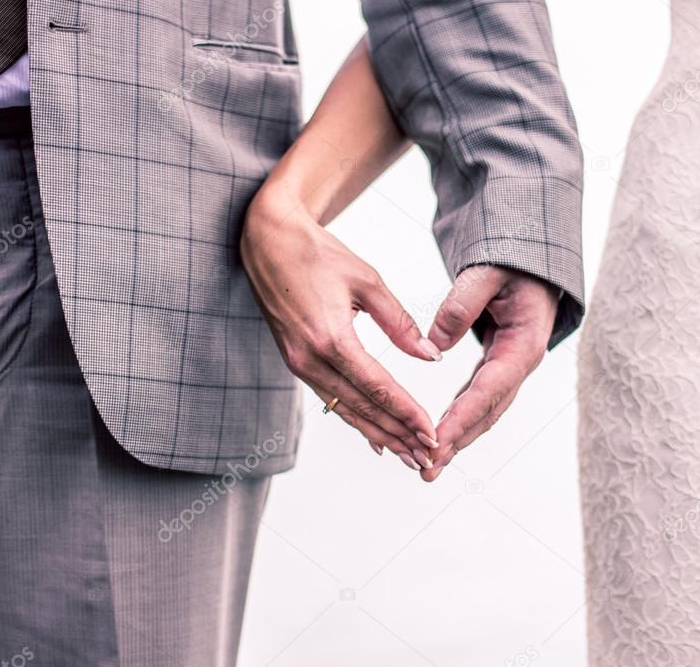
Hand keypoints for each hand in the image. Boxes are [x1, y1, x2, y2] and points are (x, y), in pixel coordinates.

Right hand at [241, 195, 441, 470]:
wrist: (268, 243)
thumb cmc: (319, 254)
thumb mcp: (368, 281)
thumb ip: (399, 322)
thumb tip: (430, 356)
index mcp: (331, 338)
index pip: (377, 387)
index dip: (406, 413)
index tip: (431, 433)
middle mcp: (311, 358)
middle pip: (362, 408)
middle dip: (397, 434)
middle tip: (427, 457)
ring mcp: (300, 364)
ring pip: (345, 409)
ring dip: (379, 434)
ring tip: (408, 455)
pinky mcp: (297, 362)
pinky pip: (331, 400)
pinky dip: (356, 419)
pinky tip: (376, 437)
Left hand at [419, 266, 558, 481]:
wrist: (533, 260)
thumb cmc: (514, 262)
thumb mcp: (486, 274)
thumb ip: (461, 305)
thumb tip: (434, 345)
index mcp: (523, 344)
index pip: (489, 389)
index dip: (462, 418)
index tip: (437, 442)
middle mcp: (520, 362)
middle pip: (488, 411)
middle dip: (457, 442)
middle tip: (426, 468)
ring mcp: (511, 366)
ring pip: (483, 410)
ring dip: (458, 438)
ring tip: (428, 464)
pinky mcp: (500, 364)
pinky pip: (478, 397)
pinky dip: (460, 418)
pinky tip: (440, 435)